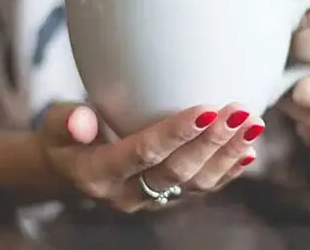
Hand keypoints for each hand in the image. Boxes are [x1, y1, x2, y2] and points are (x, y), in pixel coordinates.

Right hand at [37, 103, 263, 212]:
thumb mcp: (55, 125)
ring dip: (227, 154)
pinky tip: (248, 150)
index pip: (142, 154)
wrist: (72, 169)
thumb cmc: (65, 138)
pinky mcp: (169, 199)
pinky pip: (202, 190)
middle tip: (239, 112)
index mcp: (98, 174)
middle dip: (211, 142)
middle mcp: (128, 195)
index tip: (206, 109)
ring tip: (253, 123)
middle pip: (177, 171)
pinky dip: (228, 171)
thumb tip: (83, 121)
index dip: (175, 134)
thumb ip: (67, 121)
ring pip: (196, 184)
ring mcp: (152, 200)